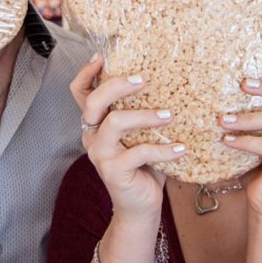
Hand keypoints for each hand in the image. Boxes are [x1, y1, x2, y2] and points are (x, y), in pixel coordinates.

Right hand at [69, 55, 185, 221]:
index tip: (102, 56)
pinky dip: (163, 150)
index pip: (80, 92)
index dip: (86, 72)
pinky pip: (139, 153)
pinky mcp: (114, 172)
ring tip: (170, 115)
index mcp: (95, 123)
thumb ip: (142, 112)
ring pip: (115, 123)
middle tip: (143, 80)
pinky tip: (181, 149)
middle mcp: (92, 136)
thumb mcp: (141, 134)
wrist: (140, 206)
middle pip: (93, 101)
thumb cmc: (144, 165)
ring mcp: (100, 155)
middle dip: (116, 86)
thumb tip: (168, 79)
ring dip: (145, 116)